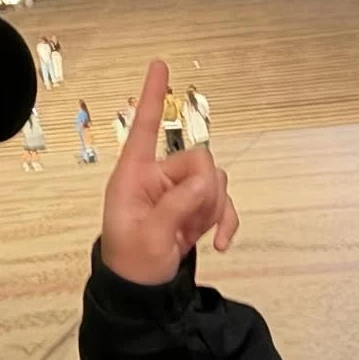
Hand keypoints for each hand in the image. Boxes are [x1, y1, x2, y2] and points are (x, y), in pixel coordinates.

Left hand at [101, 59, 237, 285]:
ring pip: (215, 180)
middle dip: (204, 192)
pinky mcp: (195, 208)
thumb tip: (207, 180)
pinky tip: (220, 243)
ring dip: (215, 209)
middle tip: (192, 221)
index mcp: (134, 175)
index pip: (144, 127)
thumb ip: (177, 204)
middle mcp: (157, 177)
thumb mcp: (150, 236)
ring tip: (197, 235)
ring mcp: (179, 192)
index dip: (152, 95)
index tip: (159, 64)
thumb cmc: (132, 264)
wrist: (144, 295)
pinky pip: (222, 201)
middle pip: (198, 159)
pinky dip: (226, 220)